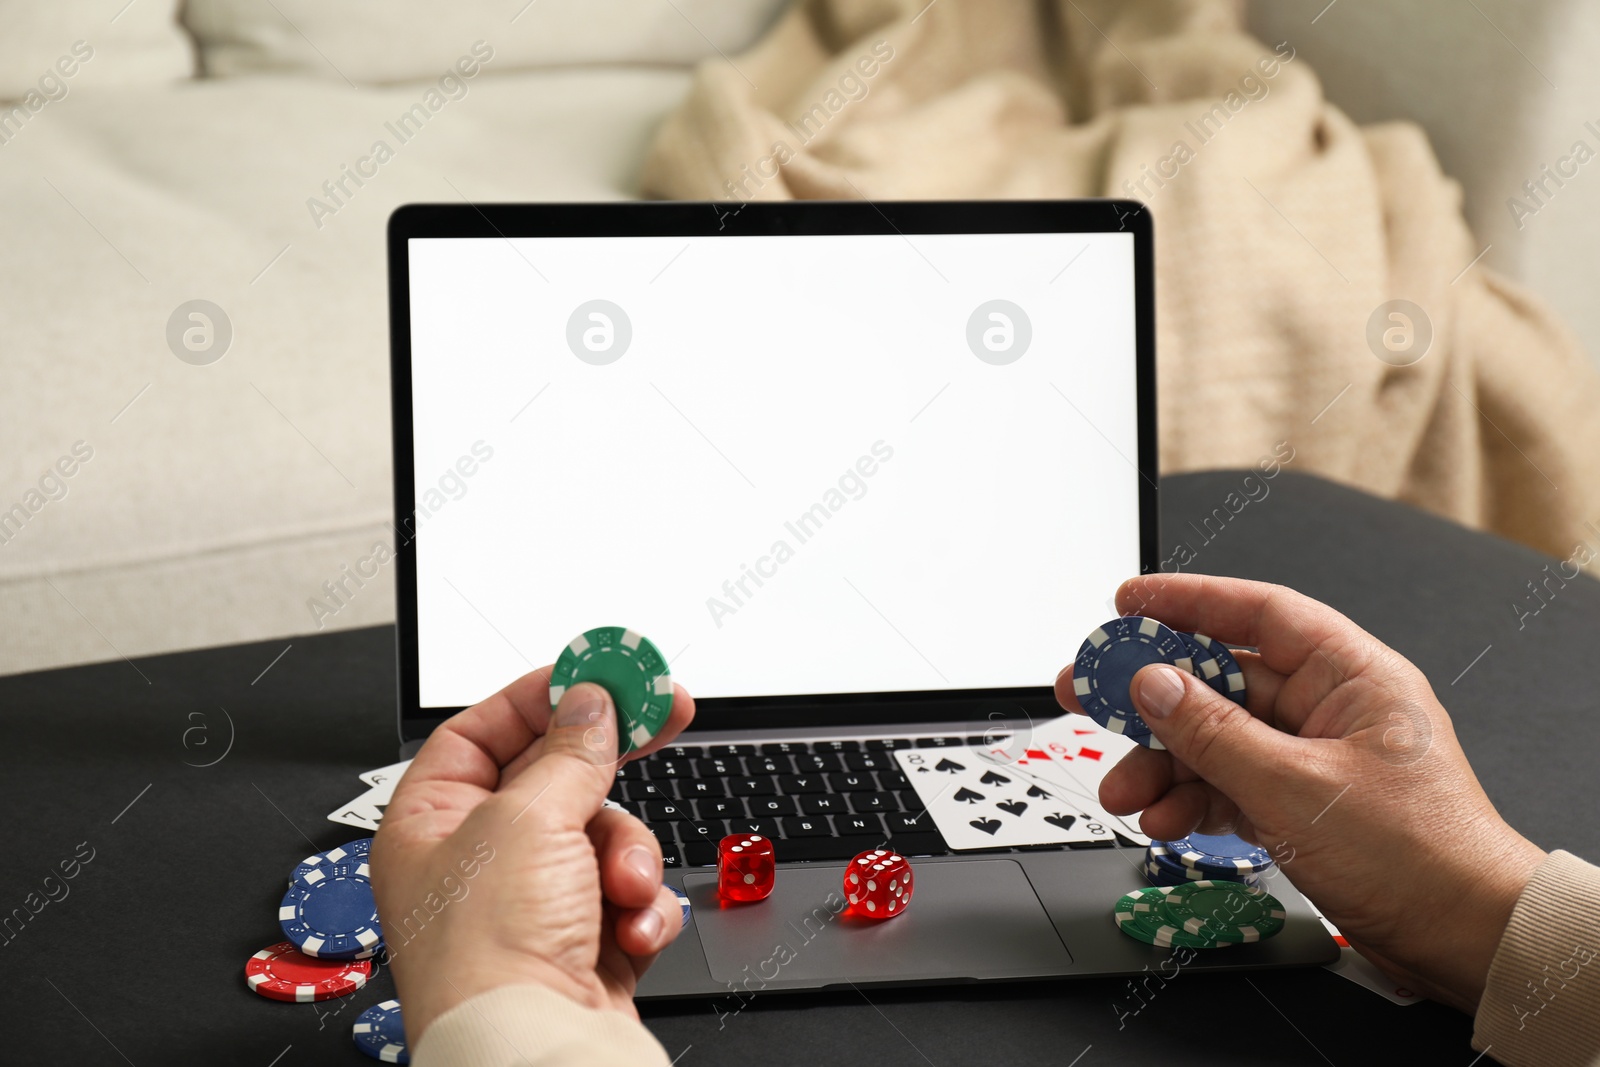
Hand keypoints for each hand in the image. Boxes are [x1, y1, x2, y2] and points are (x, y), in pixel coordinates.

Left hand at [370, 666, 695, 1041]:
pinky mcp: (583, 944)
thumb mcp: (529, 820)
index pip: (482, 732)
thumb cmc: (487, 958)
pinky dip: (640, 908)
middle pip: (556, 780)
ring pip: (604, 838)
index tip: (599, 674)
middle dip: (612, 763)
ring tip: (624, 887)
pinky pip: (627, 894)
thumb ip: (570, 751)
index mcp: (431, 824)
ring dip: (627, 857)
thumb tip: (589, 702)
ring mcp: (532, 905)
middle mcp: (477, 862)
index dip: (542, 698)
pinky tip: (630, 928)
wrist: (532, 1056)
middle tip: (665, 711)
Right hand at [1054, 573, 1544, 1011]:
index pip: (1259, 613)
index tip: (1129, 604)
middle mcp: (1329, 708)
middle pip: (1221, 681)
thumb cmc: (1421, 856)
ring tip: (1122, 789)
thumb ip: (1214, 733)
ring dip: (1163, 764)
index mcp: (1351, 676)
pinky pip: (1226, 784)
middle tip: (1087, 692)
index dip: (1189, 601)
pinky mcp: (1298, 805)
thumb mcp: (1295, 788)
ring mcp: (1311, 758)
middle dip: (1151, 697)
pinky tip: (1162, 818)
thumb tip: (1154, 684)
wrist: (1462, 940)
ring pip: (1214, 740)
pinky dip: (1191, 800)